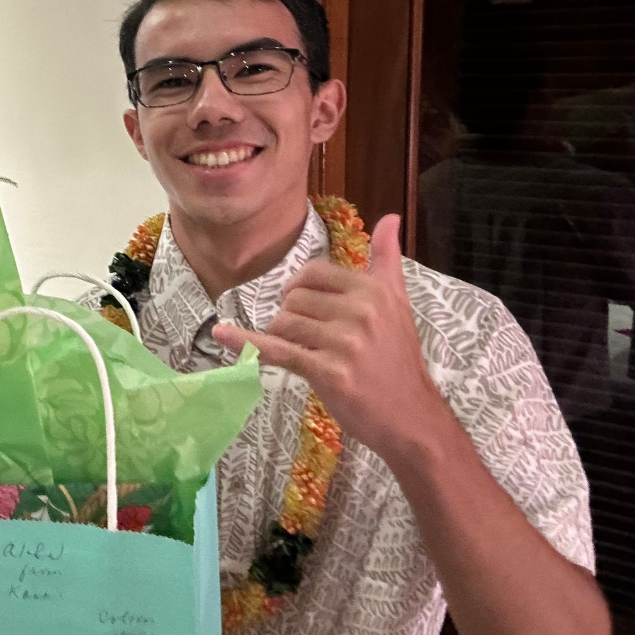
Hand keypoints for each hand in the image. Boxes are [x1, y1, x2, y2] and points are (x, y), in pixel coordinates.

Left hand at [213, 214, 447, 458]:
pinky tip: (222, 335)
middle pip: (294, 299)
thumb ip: (388, 258)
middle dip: (291, 316)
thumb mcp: (399, 302)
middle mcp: (360, 311)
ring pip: (284, 323)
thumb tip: (389, 217)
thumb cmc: (399, 361)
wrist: (411, 417)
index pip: (312, 273)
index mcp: (373, 290)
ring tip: (304, 352)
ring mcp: (343, 342)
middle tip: (308, 338)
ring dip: (281, 337)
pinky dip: (246, 343)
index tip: (302, 306)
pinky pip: (276, 350)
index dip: (299, 289)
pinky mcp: (327, 372)